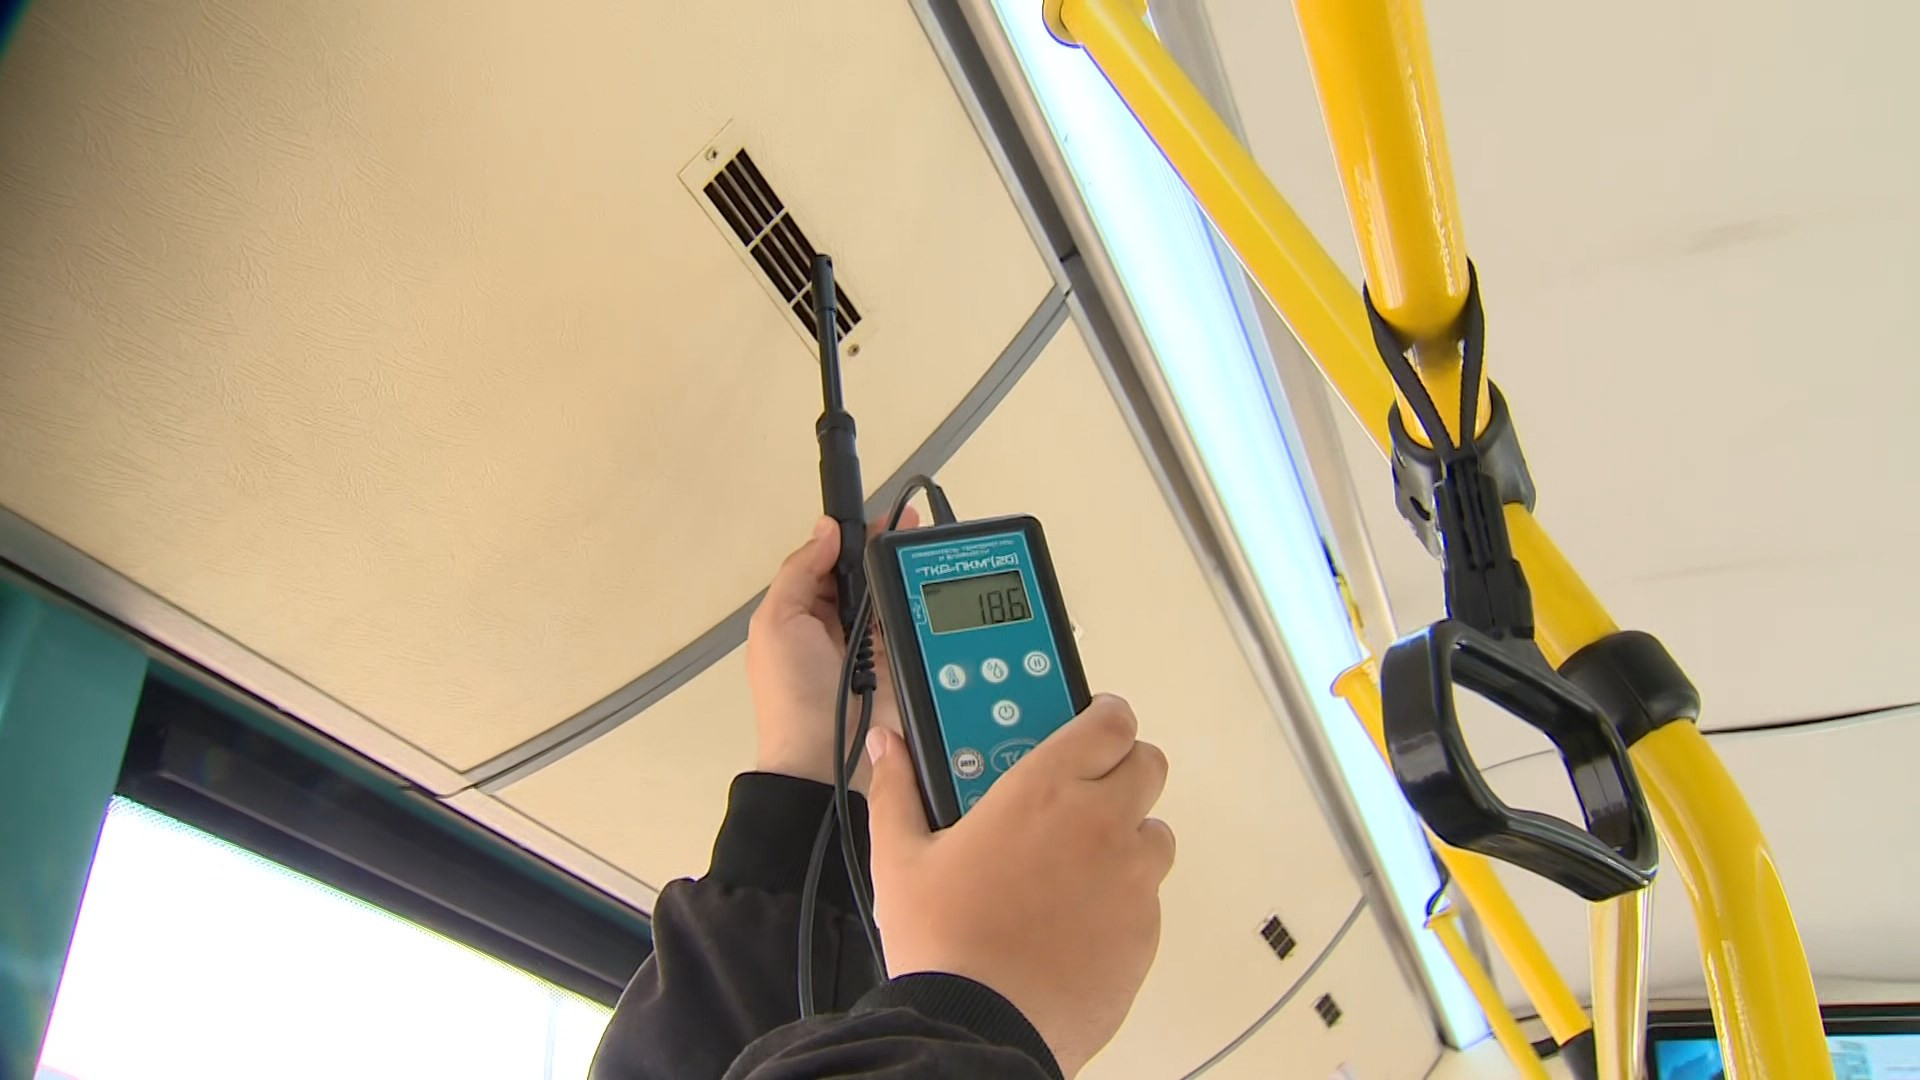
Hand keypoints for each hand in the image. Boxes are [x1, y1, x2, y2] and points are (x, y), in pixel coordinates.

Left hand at [746, 511, 917, 789]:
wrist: (824, 758)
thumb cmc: (791, 696)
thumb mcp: (778, 621)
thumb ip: (800, 571)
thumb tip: (826, 529)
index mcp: (799, 609)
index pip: (830, 560)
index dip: (852, 537)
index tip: (877, 517)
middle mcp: (833, 623)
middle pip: (864, 574)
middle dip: (884, 552)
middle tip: (910, 527)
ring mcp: (865, 643)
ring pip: (888, 595)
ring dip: (902, 577)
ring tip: (923, 551)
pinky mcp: (893, 663)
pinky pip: (909, 624)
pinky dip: (917, 608)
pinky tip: (930, 587)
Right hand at [864, 696, 1174, 1076]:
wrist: (979, 1026)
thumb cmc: (942, 941)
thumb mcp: (900, 859)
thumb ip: (897, 791)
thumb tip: (887, 746)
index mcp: (1045, 790)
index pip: (1109, 720)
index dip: (1104, 716)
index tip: (1089, 724)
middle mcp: (1100, 824)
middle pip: (1146, 764)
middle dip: (1120, 768)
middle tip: (1080, 791)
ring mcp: (1131, 879)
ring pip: (1154, 832)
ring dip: (1126, 835)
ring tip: (1075, 863)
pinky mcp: (1146, 932)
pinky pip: (1148, 897)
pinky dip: (1122, 898)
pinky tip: (1076, 919)